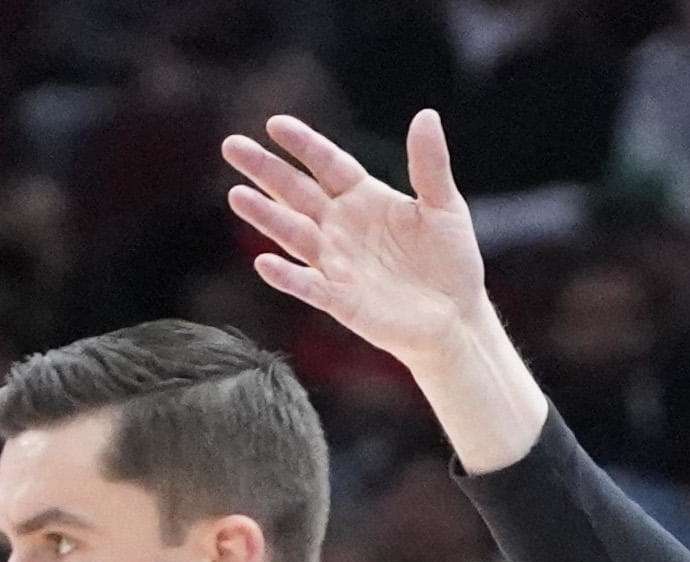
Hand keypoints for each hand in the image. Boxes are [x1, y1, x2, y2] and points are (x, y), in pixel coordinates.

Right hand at [224, 111, 486, 368]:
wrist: (456, 317)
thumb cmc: (451, 261)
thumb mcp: (445, 206)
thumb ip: (429, 165)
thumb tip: (427, 116)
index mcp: (363, 198)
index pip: (327, 164)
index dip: (303, 145)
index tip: (275, 125)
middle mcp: (341, 226)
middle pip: (297, 192)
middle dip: (266, 170)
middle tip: (233, 147)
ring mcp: (336, 262)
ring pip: (294, 234)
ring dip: (267, 217)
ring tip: (238, 196)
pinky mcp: (339, 299)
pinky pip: (307, 285)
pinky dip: (287, 276)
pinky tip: (265, 262)